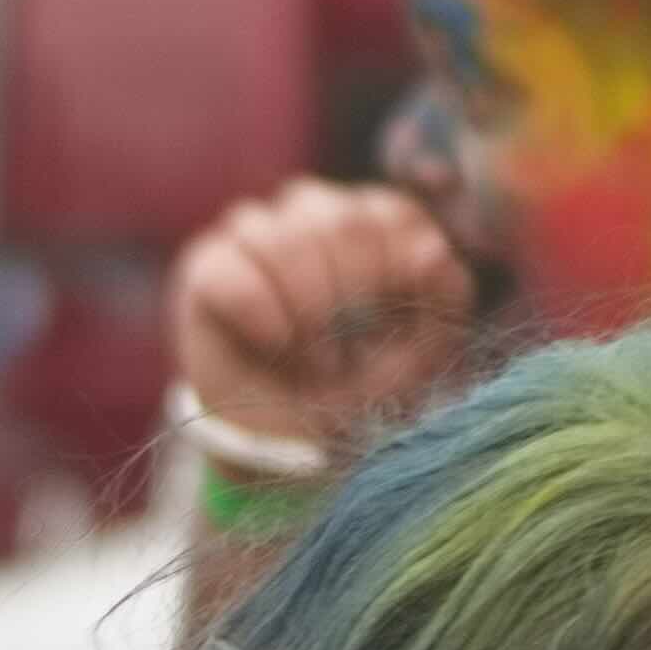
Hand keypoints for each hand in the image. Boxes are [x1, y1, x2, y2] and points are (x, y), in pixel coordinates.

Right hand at [166, 182, 481, 461]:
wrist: (288, 438)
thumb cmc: (360, 386)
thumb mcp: (421, 352)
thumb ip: (443, 299)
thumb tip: (433, 252)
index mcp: (372, 220)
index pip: (391, 212)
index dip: (398, 271)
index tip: (396, 327)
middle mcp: (313, 211)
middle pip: (343, 220)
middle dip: (354, 299)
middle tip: (352, 357)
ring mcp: (255, 232)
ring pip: (285, 238)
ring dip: (309, 310)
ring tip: (315, 362)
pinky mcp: (207, 266)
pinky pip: (234, 270)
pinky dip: (263, 313)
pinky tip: (277, 344)